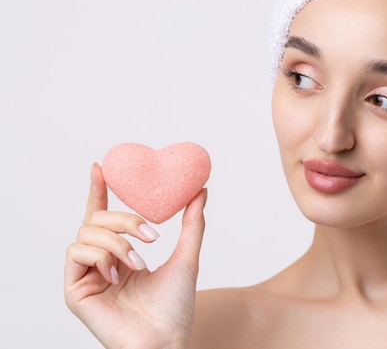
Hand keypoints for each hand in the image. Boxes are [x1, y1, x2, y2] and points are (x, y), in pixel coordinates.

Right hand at [64, 163, 206, 348]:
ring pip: (87, 233)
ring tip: (140, 262)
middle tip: (152, 234)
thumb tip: (200, 190)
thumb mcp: (187, 257)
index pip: (104, 216)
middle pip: (96, 219)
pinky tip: (118, 274)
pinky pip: (76, 253)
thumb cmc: (176, 307)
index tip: (101, 166)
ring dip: (118, 241)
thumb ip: (192, 224)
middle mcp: (101, 263)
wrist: (167, 339)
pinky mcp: (75, 290)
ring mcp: (87, 276)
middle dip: (124, 219)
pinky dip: (102, 255)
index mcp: (122, 255)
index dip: (99, 190)